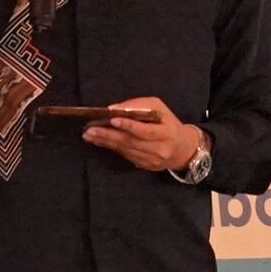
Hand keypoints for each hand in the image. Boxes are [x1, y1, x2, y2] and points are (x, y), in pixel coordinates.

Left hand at [82, 96, 199, 171]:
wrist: (181, 148)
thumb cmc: (168, 123)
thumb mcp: (159, 108)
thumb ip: (139, 106)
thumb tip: (115, 109)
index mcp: (167, 133)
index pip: (145, 130)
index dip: (128, 125)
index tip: (112, 119)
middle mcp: (159, 149)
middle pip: (130, 142)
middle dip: (108, 134)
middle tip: (90, 129)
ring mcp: (151, 160)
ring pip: (124, 150)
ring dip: (105, 142)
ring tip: (89, 134)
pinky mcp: (144, 166)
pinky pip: (124, 155)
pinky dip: (110, 147)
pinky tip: (99, 141)